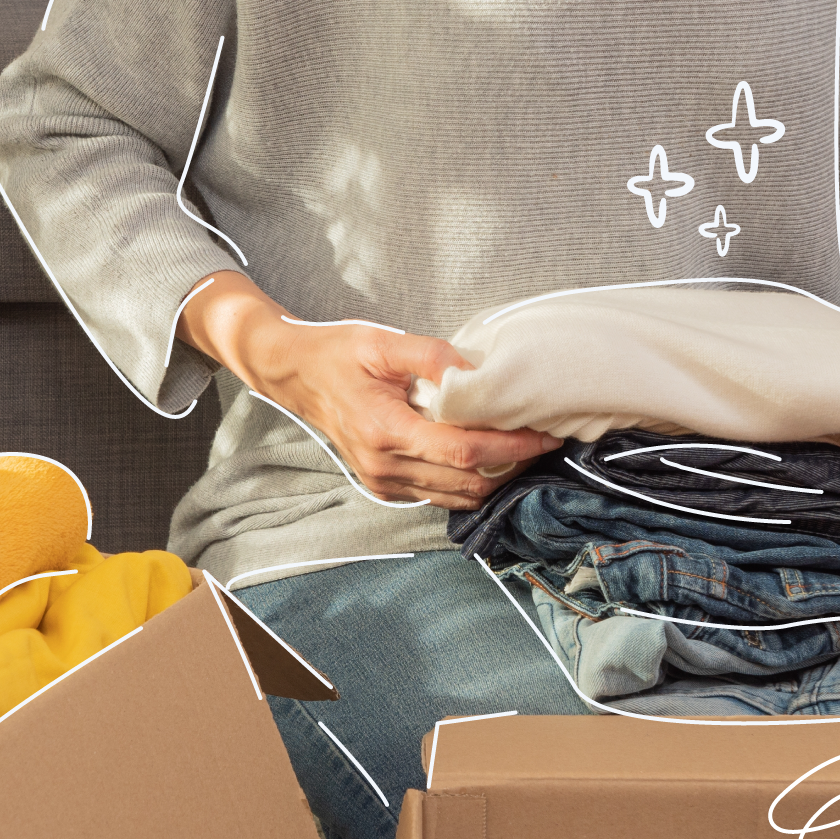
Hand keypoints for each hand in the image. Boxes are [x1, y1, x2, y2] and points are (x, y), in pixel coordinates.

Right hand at [175, 272, 559, 508]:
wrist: (294, 376)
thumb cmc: (337, 354)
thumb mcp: (381, 342)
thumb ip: (429, 355)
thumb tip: (474, 371)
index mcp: (386, 429)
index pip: (464, 452)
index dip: (511, 447)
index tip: (543, 433)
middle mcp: (385, 466)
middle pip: (468, 482)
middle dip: (513, 466)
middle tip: (545, 440)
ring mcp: (383, 482)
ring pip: (458, 497)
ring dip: (497, 479)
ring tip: (524, 450)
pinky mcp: (385, 487)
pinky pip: (440, 497)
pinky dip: (471, 483)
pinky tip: (491, 459)